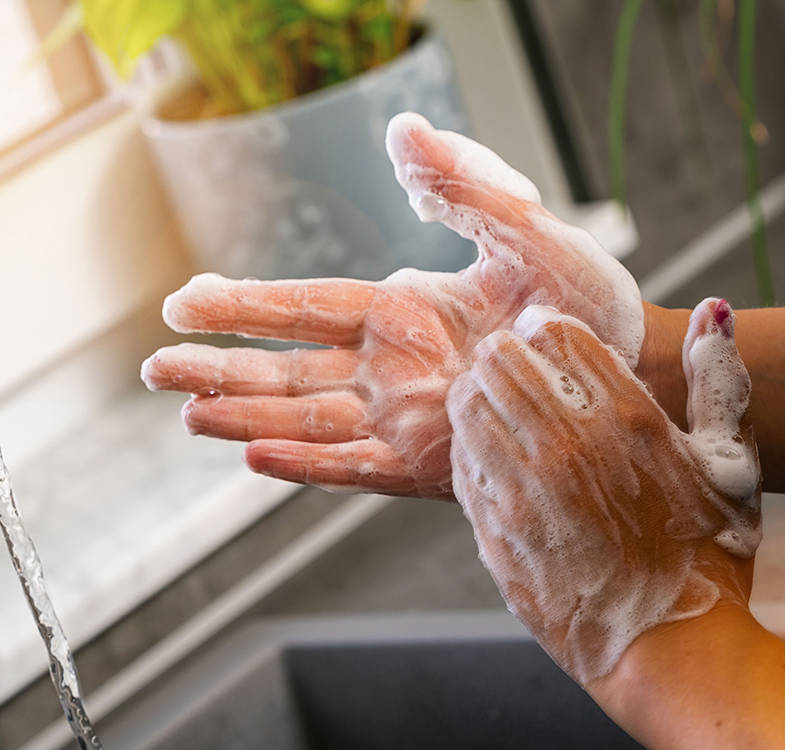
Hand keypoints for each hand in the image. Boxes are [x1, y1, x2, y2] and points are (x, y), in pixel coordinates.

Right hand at [142, 112, 642, 497]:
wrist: (628, 373)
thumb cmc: (583, 299)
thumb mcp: (526, 231)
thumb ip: (461, 187)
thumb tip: (402, 131)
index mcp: (399, 310)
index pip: (301, 307)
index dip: (240, 305)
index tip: (183, 302)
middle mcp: (386, 367)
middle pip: (285, 368)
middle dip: (218, 368)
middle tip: (154, 367)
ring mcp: (400, 419)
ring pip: (305, 419)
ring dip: (245, 418)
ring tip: (187, 415)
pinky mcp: (425, 465)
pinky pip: (354, 466)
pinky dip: (306, 464)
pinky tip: (254, 457)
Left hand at [446, 298, 760, 683]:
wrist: (663, 643)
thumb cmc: (701, 554)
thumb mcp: (726, 464)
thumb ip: (715, 384)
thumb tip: (710, 313)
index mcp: (626, 420)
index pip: (555, 333)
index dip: (542, 326)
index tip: (542, 334)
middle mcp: (568, 447)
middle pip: (500, 360)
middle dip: (502, 354)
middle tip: (509, 361)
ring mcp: (522, 488)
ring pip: (468, 404)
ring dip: (478, 393)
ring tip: (494, 400)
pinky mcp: (492, 525)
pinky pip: (459, 459)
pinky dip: (468, 443)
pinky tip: (489, 449)